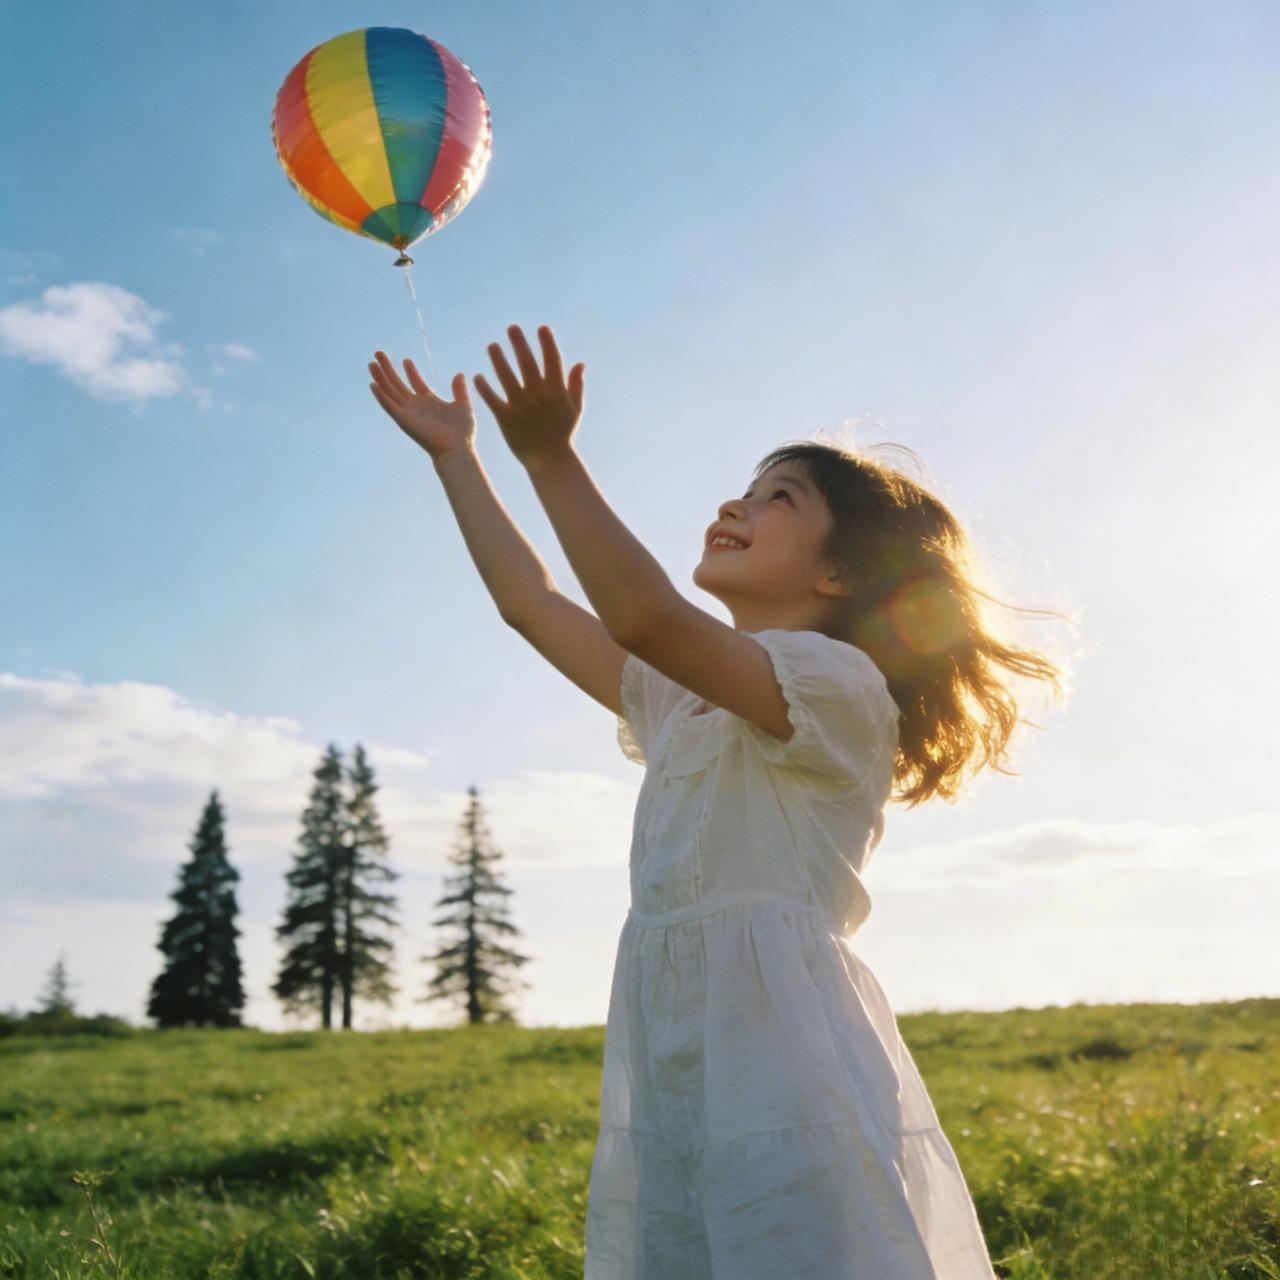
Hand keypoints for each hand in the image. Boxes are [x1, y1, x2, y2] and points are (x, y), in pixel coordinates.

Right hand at [368, 352, 475, 461]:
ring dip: (380, 377)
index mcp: (429, 402)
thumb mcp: (463, 406)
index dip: (411, 371)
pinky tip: (373, 384)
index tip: (406, 360)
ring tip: (371, 363)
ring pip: (389, 391)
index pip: (416, 382)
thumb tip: (459, 374)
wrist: (457, 448)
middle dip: (388, 368)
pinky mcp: (403, 420)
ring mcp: (408, 412)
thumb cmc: (462, 432)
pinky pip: (389, 406)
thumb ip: (459, 390)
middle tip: (378, 353)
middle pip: (397, 383)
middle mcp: (416, 406)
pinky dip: (380, 395)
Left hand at [473, 324, 585, 469]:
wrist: (550, 460)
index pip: (552, 361)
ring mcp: (522, 407)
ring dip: (499, 360)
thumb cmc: (563, 433)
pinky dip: (484, 388)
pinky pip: (493, 399)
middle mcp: (539, 396)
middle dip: (520, 344)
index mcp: (556, 391)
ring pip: (507, 378)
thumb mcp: (575, 409)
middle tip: (512, 327)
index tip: (542, 328)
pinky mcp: (507, 419)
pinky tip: (477, 377)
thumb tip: (580, 363)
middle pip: (528, 364)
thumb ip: (576, 385)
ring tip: (492, 346)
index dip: (547, 343)